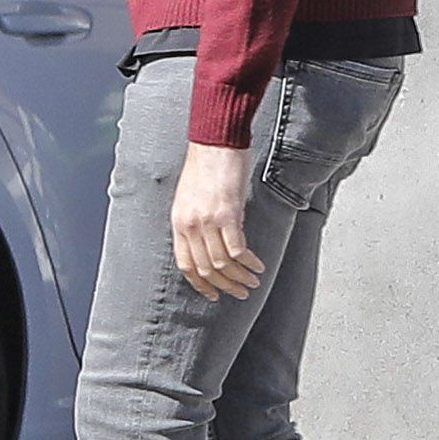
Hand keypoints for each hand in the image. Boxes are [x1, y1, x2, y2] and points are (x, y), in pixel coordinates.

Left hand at [169, 140, 263, 298]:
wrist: (214, 144)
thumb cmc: (205, 168)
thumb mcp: (191, 199)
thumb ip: (196, 222)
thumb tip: (209, 245)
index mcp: (178, 223)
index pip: (185, 264)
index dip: (201, 284)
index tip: (215, 295)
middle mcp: (189, 225)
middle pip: (205, 268)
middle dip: (225, 286)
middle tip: (242, 293)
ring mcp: (207, 221)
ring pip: (222, 263)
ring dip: (240, 278)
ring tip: (254, 282)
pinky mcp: (227, 215)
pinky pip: (238, 250)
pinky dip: (250, 263)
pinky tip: (260, 266)